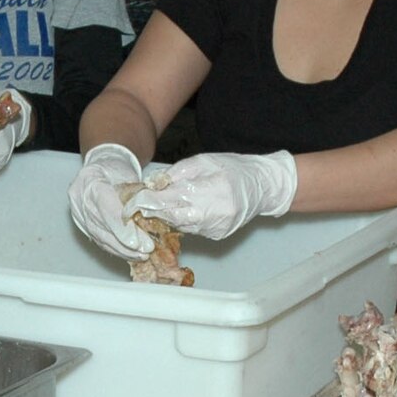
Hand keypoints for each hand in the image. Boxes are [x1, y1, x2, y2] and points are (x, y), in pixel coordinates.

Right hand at [68, 142, 153, 257]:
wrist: (101, 167)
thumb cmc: (116, 169)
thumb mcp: (129, 174)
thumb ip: (136, 194)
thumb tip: (151, 215)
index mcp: (91, 178)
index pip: (105, 206)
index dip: (121, 227)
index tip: (137, 242)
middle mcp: (79, 197)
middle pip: (101, 225)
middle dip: (124, 242)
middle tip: (145, 251)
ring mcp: (78, 212)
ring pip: (99, 236)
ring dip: (121, 249)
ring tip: (140, 256)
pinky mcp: (81, 224)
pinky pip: (98, 240)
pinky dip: (115, 249)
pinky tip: (129, 254)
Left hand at [124, 151, 297, 239]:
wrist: (263, 186)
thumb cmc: (233, 168)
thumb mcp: (204, 161)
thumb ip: (177, 173)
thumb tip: (152, 184)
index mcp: (212, 189)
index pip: (172, 199)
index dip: (150, 201)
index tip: (133, 200)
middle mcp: (215, 213)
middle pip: (173, 217)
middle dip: (154, 212)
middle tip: (138, 207)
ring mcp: (217, 227)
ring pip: (180, 225)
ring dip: (167, 217)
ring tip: (157, 207)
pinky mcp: (218, 236)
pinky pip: (192, 229)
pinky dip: (183, 221)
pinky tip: (181, 212)